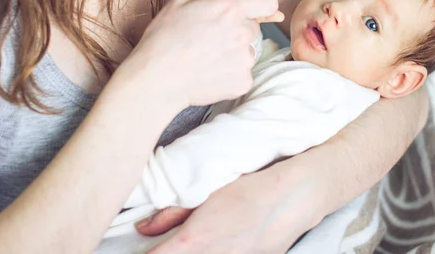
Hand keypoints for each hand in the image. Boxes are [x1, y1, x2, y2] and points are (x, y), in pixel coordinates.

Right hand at [132, 0, 279, 107]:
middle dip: (237, 28)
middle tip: (209, 36)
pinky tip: (208, 70)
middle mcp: (243, 34)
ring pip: (248, 49)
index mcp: (231, 10)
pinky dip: (230, 71)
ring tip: (205, 55)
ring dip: (233, 50)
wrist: (155, 80)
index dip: (256, 3)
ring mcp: (245, 61)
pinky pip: (243, 71)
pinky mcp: (243, 82)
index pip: (268, 0)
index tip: (241, 9)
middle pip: (254, 25)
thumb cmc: (164, 37)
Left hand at [136, 161, 324, 253]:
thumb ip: (172, 213)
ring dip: (193, 253)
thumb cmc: (251, 187)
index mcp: (193, 241)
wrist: (295, 196)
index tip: (139, 251)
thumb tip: (143, 227)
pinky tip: (218, 242)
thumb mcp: (207, 193)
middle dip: (167, 253)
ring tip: (197, 239)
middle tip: (160, 245)